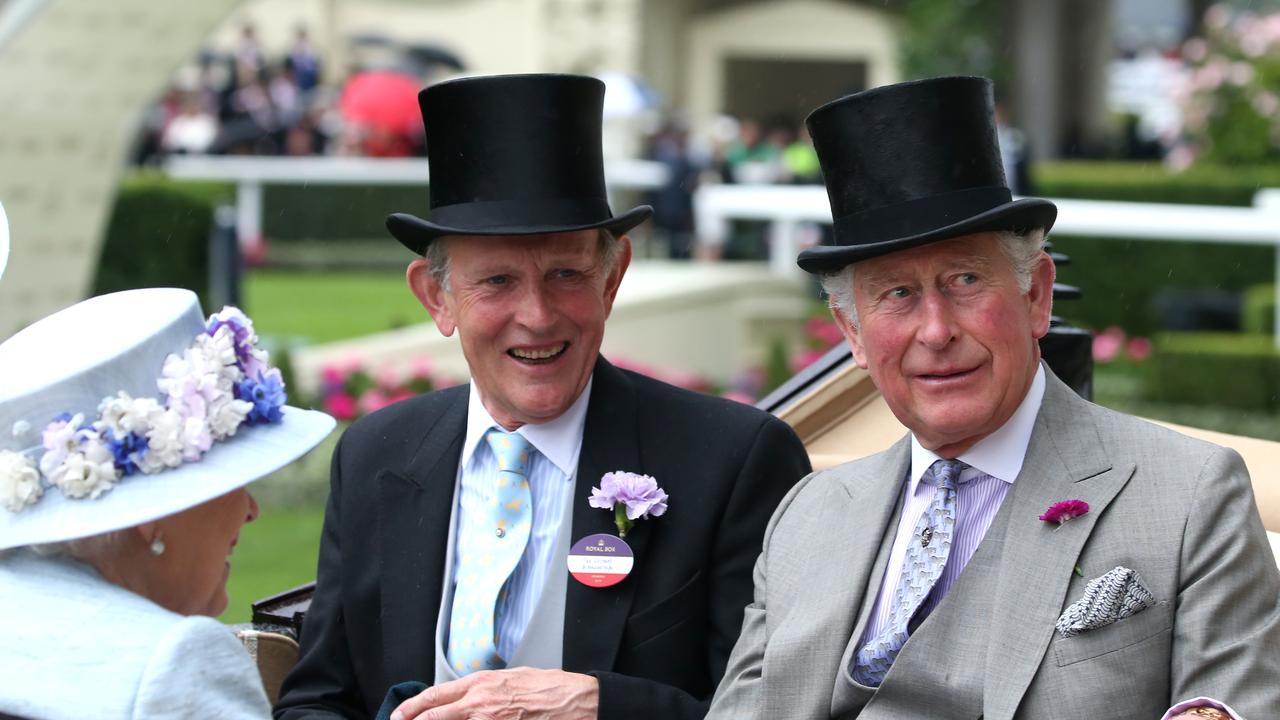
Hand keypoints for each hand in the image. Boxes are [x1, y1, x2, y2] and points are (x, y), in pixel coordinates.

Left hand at [390, 667, 598, 719]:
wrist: (574, 700)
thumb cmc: (548, 687)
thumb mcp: (511, 677)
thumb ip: (484, 687)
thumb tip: (466, 696)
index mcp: (481, 683)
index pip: (435, 695)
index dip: (412, 707)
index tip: (399, 715)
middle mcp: (479, 702)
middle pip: (433, 715)